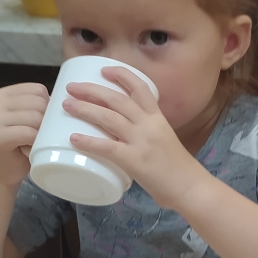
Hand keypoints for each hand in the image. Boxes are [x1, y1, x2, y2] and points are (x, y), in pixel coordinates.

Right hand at [0, 82, 48, 188]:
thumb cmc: (18, 147)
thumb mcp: (27, 121)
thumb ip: (37, 107)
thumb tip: (66, 101)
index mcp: (4, 94)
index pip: (37, 89)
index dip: (49, 106)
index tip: (45, 122)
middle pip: (38, 102)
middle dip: (47, 120)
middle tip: (41, 136)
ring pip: (35, 117)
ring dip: (42, 133)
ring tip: (35, 143)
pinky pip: (29, 133)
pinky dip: (36, 142)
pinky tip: (31, 149)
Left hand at [63, 66, 204, 208]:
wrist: (191, 187)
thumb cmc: (179, 169)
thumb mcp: (165, 141)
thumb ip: (146, 135)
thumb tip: (123, 136)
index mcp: (158, 119)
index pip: (140, 88)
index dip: (121, 75)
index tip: (104, 69)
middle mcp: (149, 125)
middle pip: (118, 99)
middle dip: (92, 90)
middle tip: (72, 87)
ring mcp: (142, 142)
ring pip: (109, 118)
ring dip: (85, 109)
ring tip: (67, 105)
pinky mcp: (135, 160)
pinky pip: (107, 147)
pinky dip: (88, 141)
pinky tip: (74, 138)